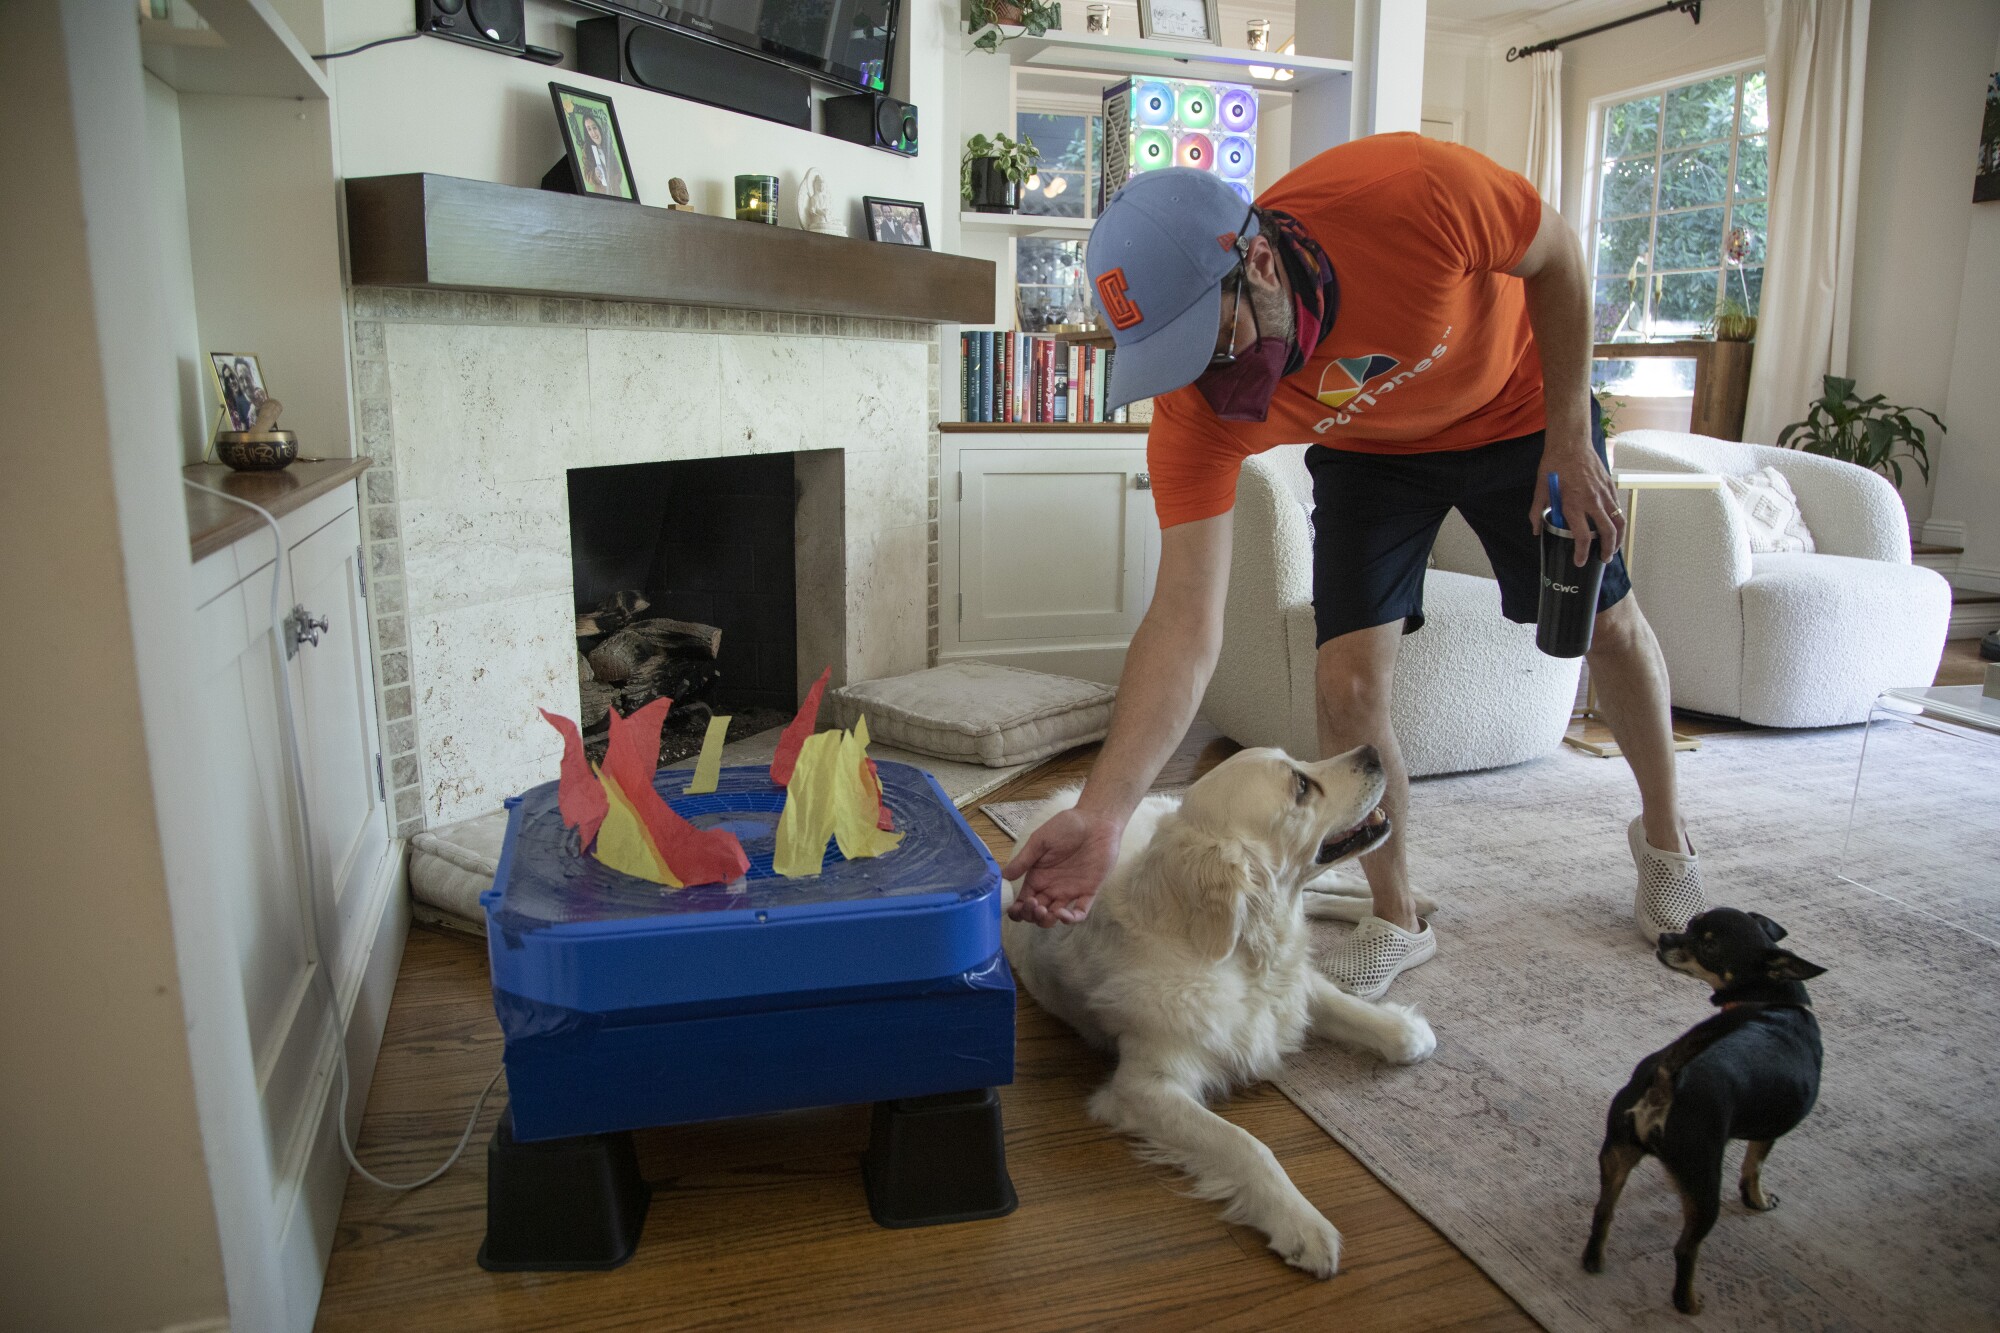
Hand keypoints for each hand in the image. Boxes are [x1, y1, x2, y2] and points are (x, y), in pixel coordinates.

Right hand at [1001, 806, 1122, 926]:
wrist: (1096, 820)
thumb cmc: (1067, 826)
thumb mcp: (1040, 840)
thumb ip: (1023, 860)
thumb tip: (1003, 876)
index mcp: (1037, 876)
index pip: (1023, 900)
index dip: (1017, 910)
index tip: (1015, 908)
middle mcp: (1051, 887)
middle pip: (1036, 913)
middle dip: (1031, 915)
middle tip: (1033, 905)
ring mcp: (1069, 891)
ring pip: (1054, 917)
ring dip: (1047, 920)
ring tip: (1045, 911)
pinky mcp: (1088, 892)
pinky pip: (1079, 912)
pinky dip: (1070, 919)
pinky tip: (1063, 913)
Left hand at [1531, 430, 1624, 565]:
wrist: (1571, 443)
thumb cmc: (1554, 465)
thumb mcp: (1540, 489)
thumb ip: (1537, 512)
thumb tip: (1536, 530)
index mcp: (1573, 504)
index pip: (1583, 537)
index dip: (1582, 553)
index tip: (1580, 562)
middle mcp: (1592, 501)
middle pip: (1607, 532)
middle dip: (1607, 550)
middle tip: (1603, 559)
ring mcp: (1604, 493)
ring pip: (1618, 521)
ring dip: (1618, 538)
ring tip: (1613, 548)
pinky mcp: (1610, 486)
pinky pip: (1618, 508)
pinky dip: (1618, 521)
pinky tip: (1613, 526)